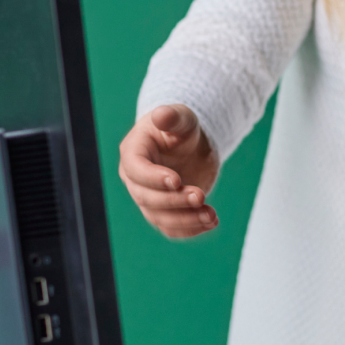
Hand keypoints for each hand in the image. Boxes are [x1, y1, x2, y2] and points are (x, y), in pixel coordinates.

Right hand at [118, 105, 218, 238]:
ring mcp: (148, 197)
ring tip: (211, 215)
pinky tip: (211, 222)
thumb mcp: (182, 118)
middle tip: (200, 196)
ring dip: (185, 220)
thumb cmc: (181, 128)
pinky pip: (172, 228)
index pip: (136, 170)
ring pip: (159, 218)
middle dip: (174, 201)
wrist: (190, 146)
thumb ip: (173, 117)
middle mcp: (135, 179)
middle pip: (146, 198)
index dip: (153, 178)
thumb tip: (161, 115)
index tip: (177, 180)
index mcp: (133, 152)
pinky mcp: (164, 212)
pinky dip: (190, 229)